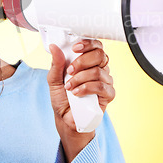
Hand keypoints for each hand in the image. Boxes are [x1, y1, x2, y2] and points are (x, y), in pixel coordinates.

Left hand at [47, 39, 114, 162]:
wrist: (66, 119)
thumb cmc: (62, 98)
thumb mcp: (53, 79)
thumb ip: (56, 63)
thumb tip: (55, 47)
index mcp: (88, 62)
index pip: (95, 45)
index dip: (87, 43)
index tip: (75, 48)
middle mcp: (99, 69)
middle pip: (99, 55)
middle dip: (81, 62)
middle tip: (69, 71)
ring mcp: (105, 81)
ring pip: (99, 71)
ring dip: (80, 78)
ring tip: (70, 88)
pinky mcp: (108, 94)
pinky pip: (101, 86)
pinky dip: (86, 88)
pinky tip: (77, 94)